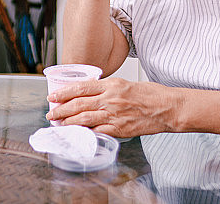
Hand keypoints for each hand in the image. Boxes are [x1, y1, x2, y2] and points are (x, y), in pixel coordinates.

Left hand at [46, 78, 179, 137]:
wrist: (168, 107)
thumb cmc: (151, 95)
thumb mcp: (126, 84)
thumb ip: (108, 89)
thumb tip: (91, 95)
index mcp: (112, 84)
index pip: (81, 87)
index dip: (64, 92)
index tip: (53, 96)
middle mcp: (110, 98)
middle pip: (78, 104)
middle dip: (61, 109)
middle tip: (51, 113)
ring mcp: (114, 114)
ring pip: (84, 118)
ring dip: (68, 122)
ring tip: (58, 124)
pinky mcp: (119, 129)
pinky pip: (97, 132)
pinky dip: (84, 133)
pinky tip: (77, 135)